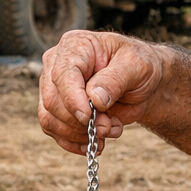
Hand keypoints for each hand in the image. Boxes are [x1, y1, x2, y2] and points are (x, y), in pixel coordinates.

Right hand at [38, 30, 166, 155]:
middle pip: (53, 101)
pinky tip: (94, 144)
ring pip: (50, 120)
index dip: (73, 99)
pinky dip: (75, 142)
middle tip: (108, 127)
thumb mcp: (136, 66)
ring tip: (108, 131)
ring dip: (79, 134)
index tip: (89, 117)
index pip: (63, 75)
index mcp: (75, 46)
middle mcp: (57, 65)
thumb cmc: (137, 66)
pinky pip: (55, 132)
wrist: (140, 82)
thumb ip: (115, 80)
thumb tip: (95, 98)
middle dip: (81, 122)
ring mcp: (53, 88)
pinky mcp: (56, 110)